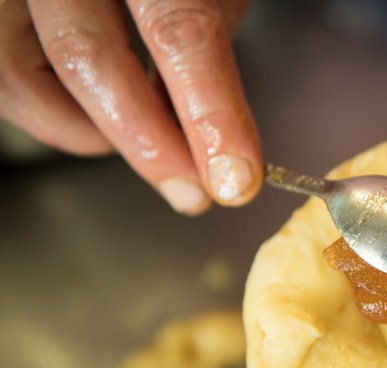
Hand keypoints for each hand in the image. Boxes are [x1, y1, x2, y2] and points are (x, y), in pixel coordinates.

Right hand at [0, 0, 260, 214]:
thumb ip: (201, 58)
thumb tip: (206, 147)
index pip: (177, 29)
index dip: (209, 110)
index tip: (235, 177)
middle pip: (84, 55)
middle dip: (146, 142)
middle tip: (192, 190)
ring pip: (18, 77)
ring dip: (87, 133)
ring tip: (143, 141)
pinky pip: (6, 81)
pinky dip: (56, 116)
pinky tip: (100, 112)